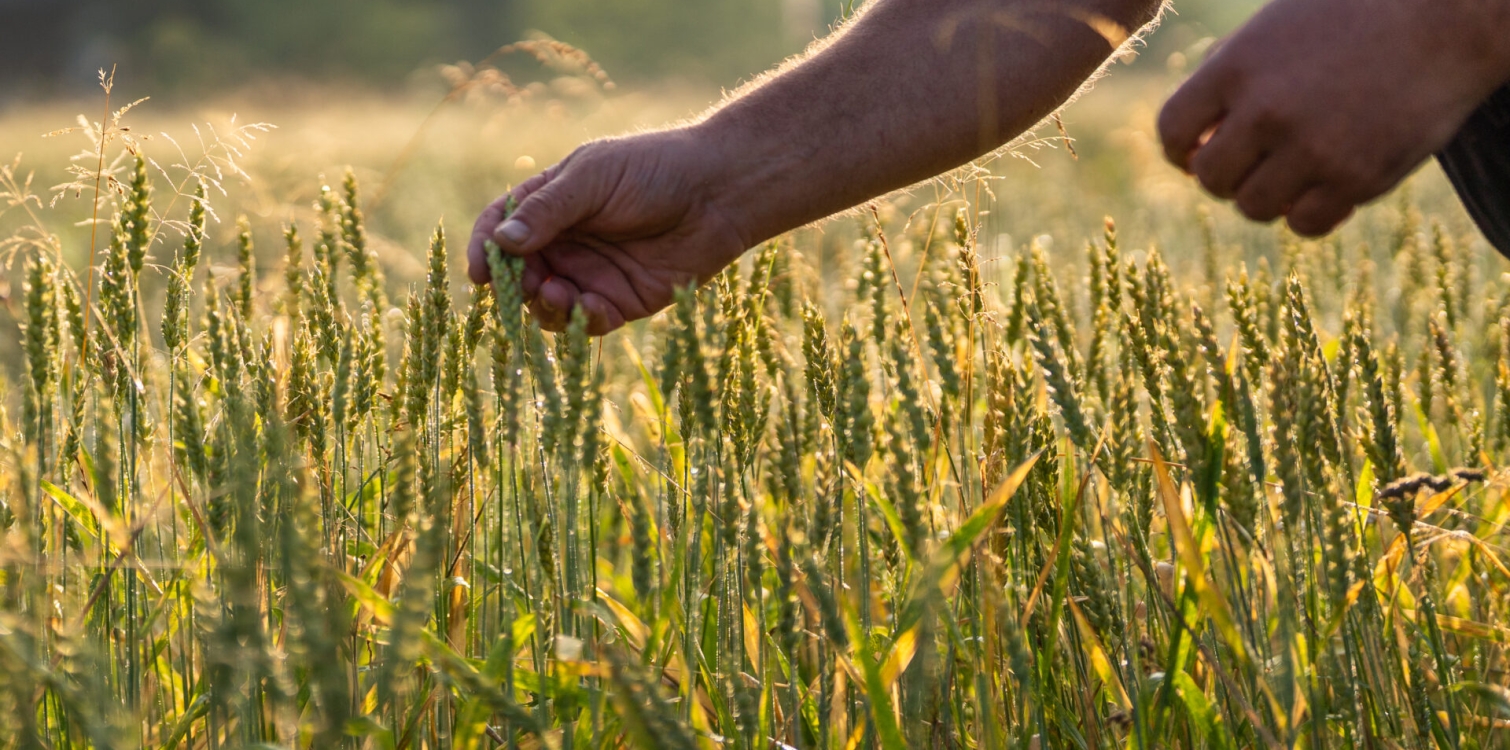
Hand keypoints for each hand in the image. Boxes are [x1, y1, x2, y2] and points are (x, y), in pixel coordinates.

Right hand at [467, 128, 749, 333]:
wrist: (719, 193)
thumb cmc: (655, 170)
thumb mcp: (594, 179)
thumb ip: (548, 210)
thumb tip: (501, 241)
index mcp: (551, 203)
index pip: (501, 228)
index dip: (485, 249)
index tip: (478, 271)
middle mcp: (566, 241)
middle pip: (520, 273)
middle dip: (516, 285)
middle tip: (527, 284)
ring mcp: (591, 273)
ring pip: (548, 304)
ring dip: (545, 306)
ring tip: (559, 294)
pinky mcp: (621, 301)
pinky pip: (588, 322)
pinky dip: (582, 320)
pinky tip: (592, 306)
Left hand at [1158, 0, 1509, 235]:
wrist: (1449, 19)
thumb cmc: (1354, 17)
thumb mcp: (1276, 28)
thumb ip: (1228, 76)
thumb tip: (1190, 140)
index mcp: (1237, 66)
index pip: (1172, 130)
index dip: (1181, 149)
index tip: (1197, 152)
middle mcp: (1268, 110)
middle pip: (1211, 178)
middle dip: (1225, 177)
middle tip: (1253, 164)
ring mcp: (1313, 148)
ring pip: (1253, 207)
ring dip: (1267, 196)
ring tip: (1294, 170)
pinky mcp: (1357, 179)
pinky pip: (1305, 224)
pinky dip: (1308, 212)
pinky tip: (1327, 184)